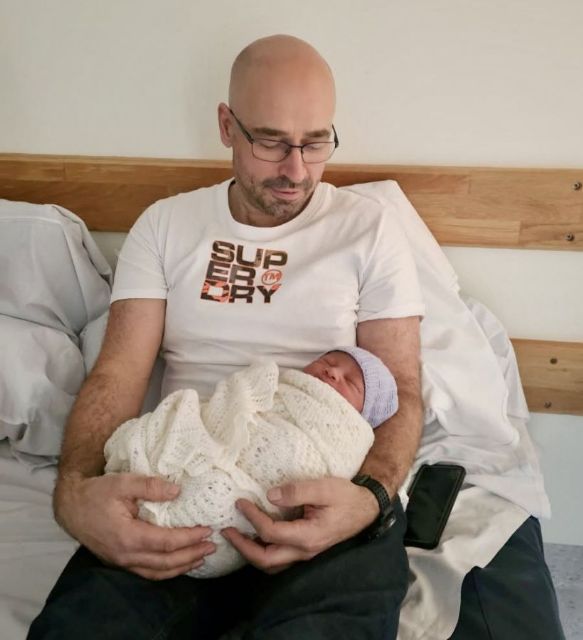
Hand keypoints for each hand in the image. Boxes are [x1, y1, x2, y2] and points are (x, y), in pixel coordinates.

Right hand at [54, 472, 215, 579]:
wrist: (71, 507)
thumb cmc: (97, 493)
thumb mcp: (123, 482)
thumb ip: (150, 486)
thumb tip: (177, 491)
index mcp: (128, 536)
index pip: (166, 543)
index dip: (189, 538)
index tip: (207, 530)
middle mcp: (126, 555)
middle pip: (165, 562)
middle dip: (191, 555)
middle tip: (212, 546)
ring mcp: (122, 562)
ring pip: (157, 572)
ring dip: (182, 567)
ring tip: (201, 558)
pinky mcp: (120, 561)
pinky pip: (147, 572)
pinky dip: (166, 571)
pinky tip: (178, 564)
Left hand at [221, 477, 378, 573]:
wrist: (366, 509)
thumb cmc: (346, 496)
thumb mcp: (324, 487)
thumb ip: (297, 492)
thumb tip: (270, 495)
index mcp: (308, 535)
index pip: (271, 533)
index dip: (252, 518)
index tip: (240, 502)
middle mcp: (304, 550)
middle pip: (265, 559)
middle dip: (242, 546)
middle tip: (226, 530)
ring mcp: (305, 553)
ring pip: (271, 564)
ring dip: (250, 553)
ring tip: (236, 536)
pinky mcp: (305, 549)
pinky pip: (278, 558)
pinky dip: (262, 551)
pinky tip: (255, 537)